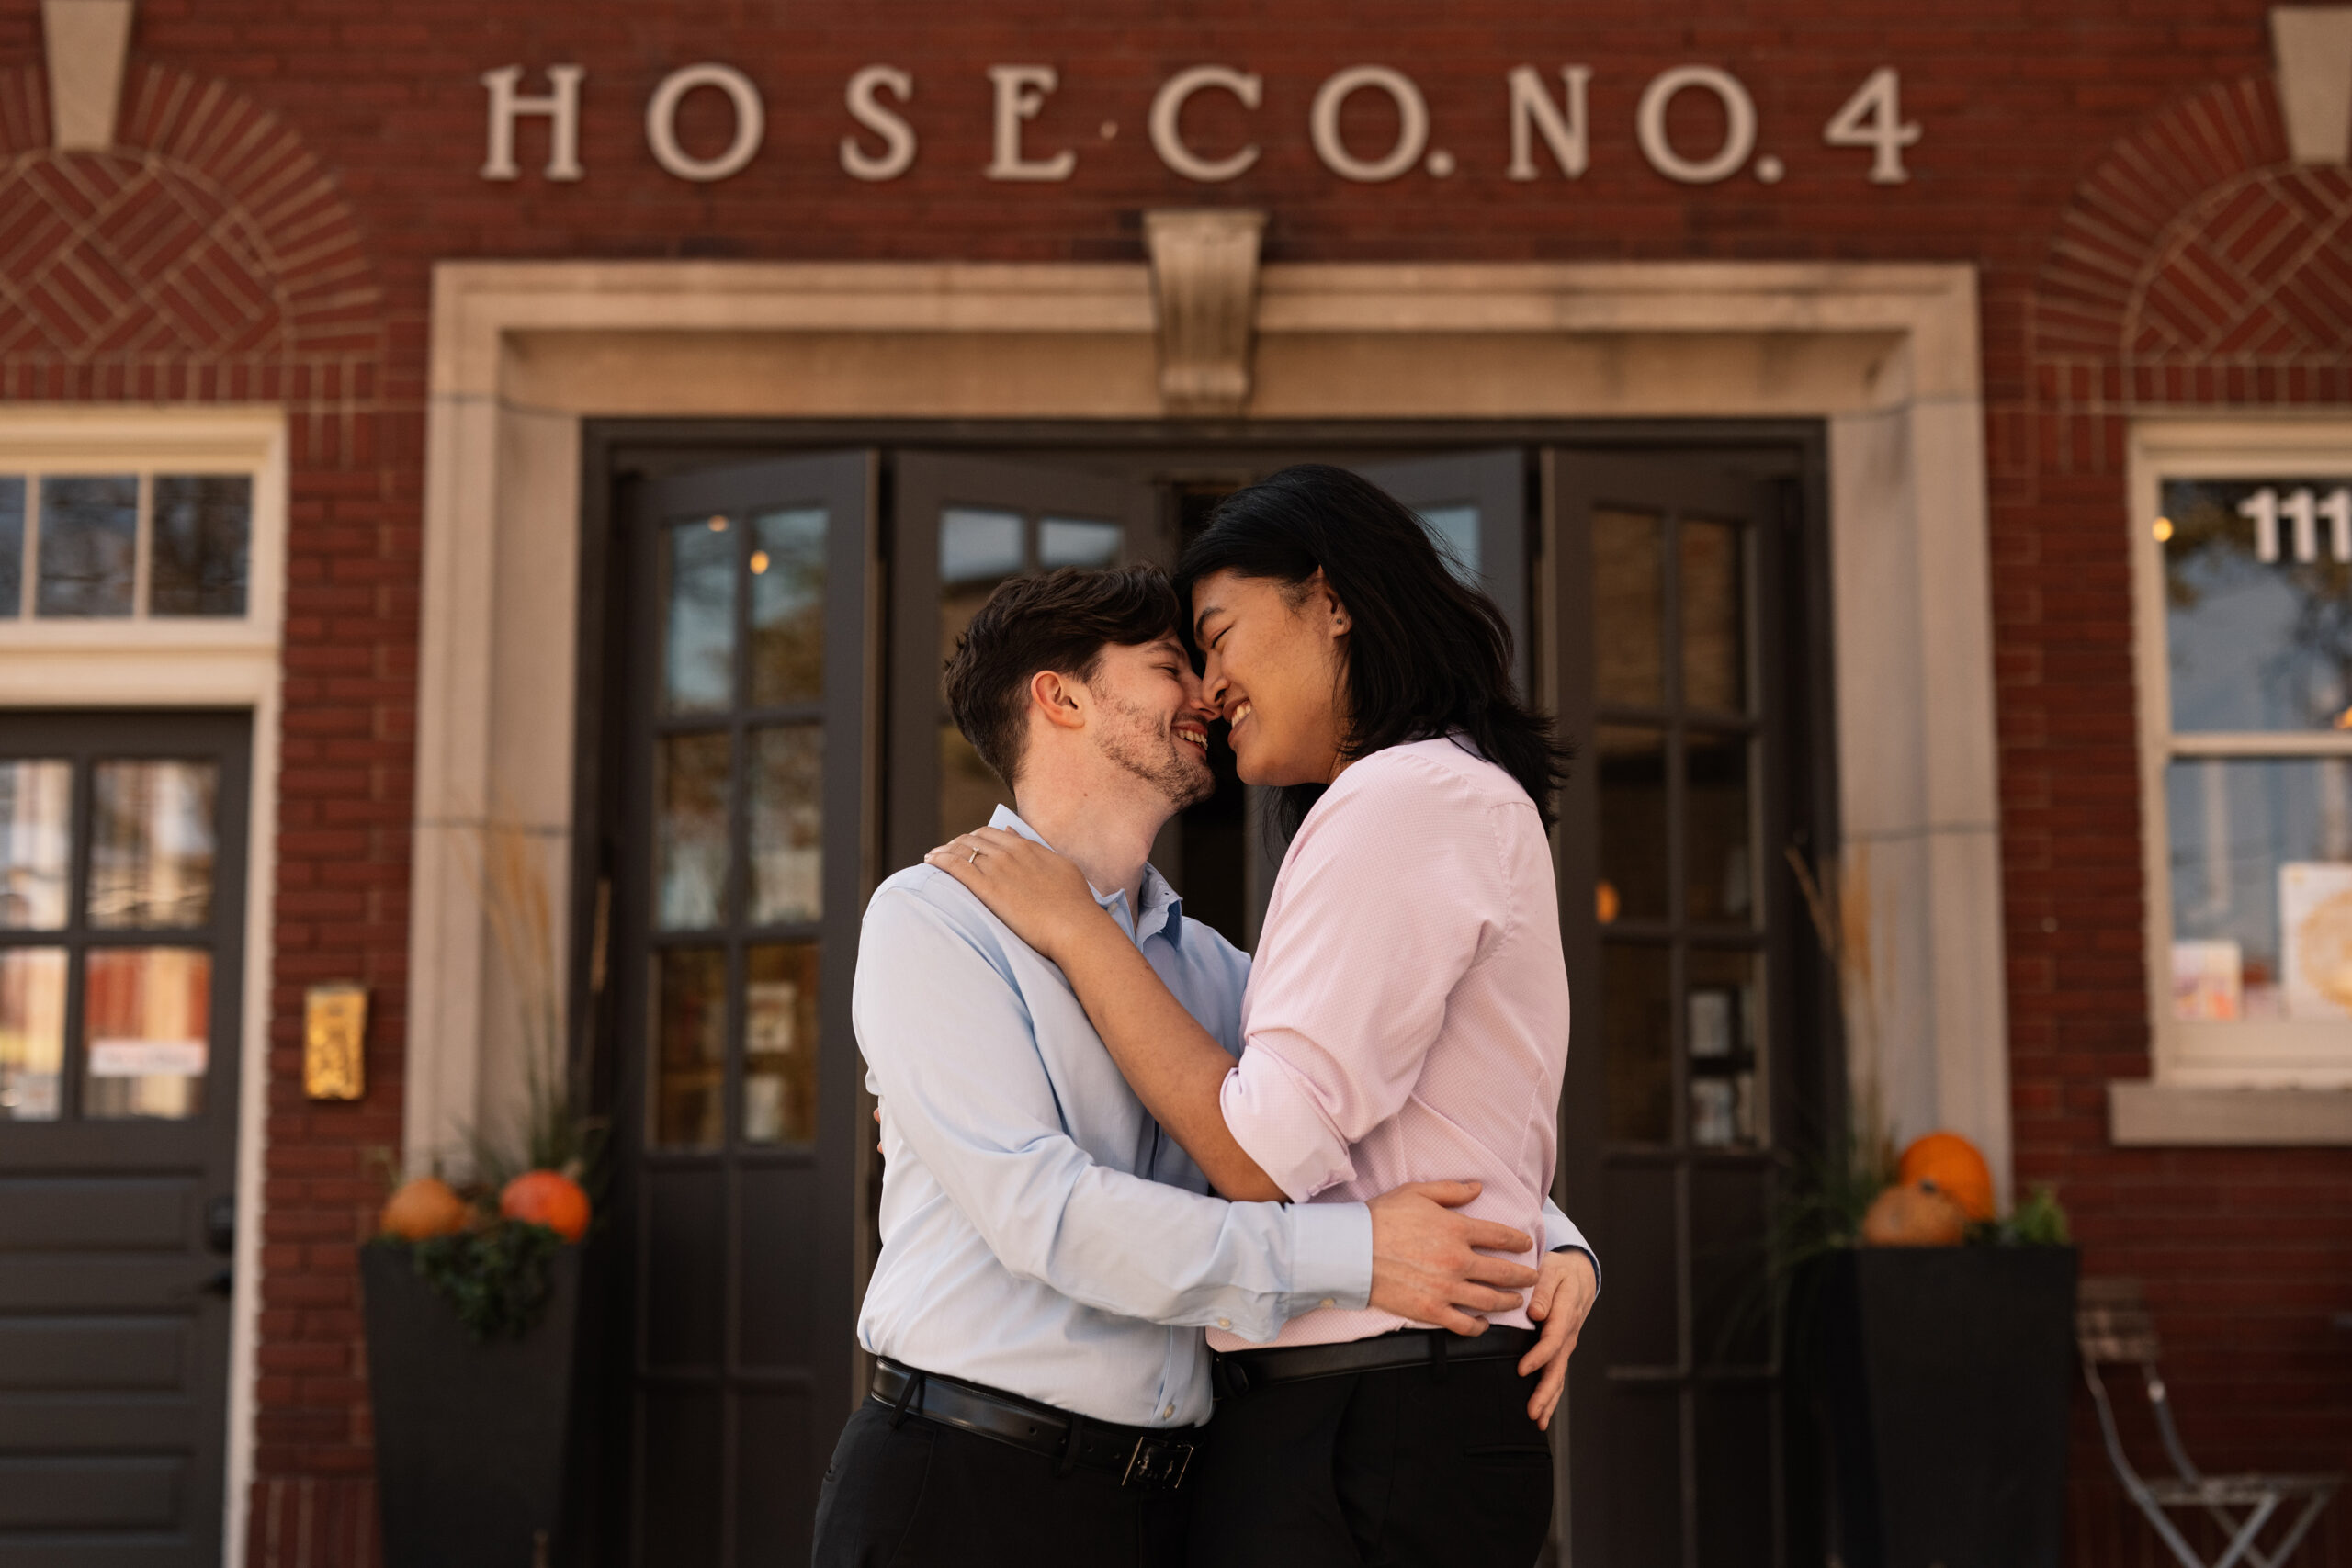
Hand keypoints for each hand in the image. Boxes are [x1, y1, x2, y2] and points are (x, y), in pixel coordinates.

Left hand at [925, 828, 1108, 961]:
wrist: (1073, 925)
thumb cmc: (1075, 903)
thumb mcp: (1061, 866)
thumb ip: (1037, 849)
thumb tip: (1013, 835)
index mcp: (1027, 847)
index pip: (992, 833)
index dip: (975, 837)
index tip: (968, 846)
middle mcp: (1009, 853)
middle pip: (973, 839)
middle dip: (956, 843)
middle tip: (946, 851)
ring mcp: (997, 869)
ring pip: (961, 849)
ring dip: (944, 850)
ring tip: (932, 857)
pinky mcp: (987, 888)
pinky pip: (956, 866)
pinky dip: (940, 860)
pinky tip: (930, 862)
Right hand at [1367, 1181, 1538, 1336]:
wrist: (1351, 1251)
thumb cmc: (1380, 1218)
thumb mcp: (1416, 1193)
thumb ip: (1451, 1191)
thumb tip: (1477, 1188)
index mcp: (1456, 1229)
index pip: (1500, 1236)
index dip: (1518, 1240)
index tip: (1526, 1244)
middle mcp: (1457, 1260)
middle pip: (1503, 1272)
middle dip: (1524, 1275)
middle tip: (1533, 1276)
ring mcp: (1446, 1288)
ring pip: (1490, 1300)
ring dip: (1508, 1301)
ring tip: (1516, 1301)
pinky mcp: (1431, 1311)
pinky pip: (1464, 1324)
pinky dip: (1479, 1326)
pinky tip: (1484, 1323)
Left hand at [1517, 1249, 1596, 1430]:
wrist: (1579, 1275)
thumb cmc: (1560, 1271)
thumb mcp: (1551, 1270)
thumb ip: (1543, 1289)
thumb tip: (1536, 1312)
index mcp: (1565, 1312)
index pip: (1553, 1339)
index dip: (1538, 1357)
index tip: (1522, 1369)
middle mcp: (1568, 1332)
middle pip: (1558, 1366)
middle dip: (1546, 1391)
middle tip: (1532, 1411)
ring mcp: (1567, 1343)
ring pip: (1559, 1374)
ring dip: (1549, 1399)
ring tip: (1537, 1420)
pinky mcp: (1562, 1349)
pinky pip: (1557, 1373)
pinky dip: (1551, 1395)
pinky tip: (1542, 1414)